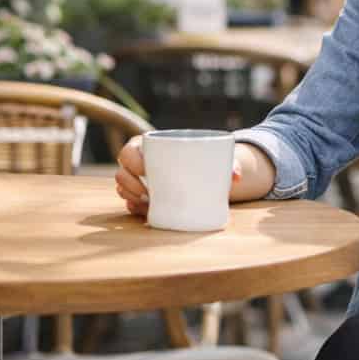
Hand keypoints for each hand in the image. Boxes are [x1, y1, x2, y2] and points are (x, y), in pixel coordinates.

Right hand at [114, 135, 242, 217]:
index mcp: (150, 147)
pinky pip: (130, 202)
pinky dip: (135, 208)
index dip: (132, 161)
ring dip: (131, 197)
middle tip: (148, 194)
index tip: (145, 170)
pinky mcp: (143, 196)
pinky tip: (144, 211)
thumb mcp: (217, 160)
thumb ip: (228, 164)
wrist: (205, 172)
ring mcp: (139, 180)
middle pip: (122, 172)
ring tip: (148, 204)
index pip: (129, 151)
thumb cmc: (206, 160)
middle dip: (130, 184)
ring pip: (123, 188)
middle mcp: (139, 163)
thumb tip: (236, 176)